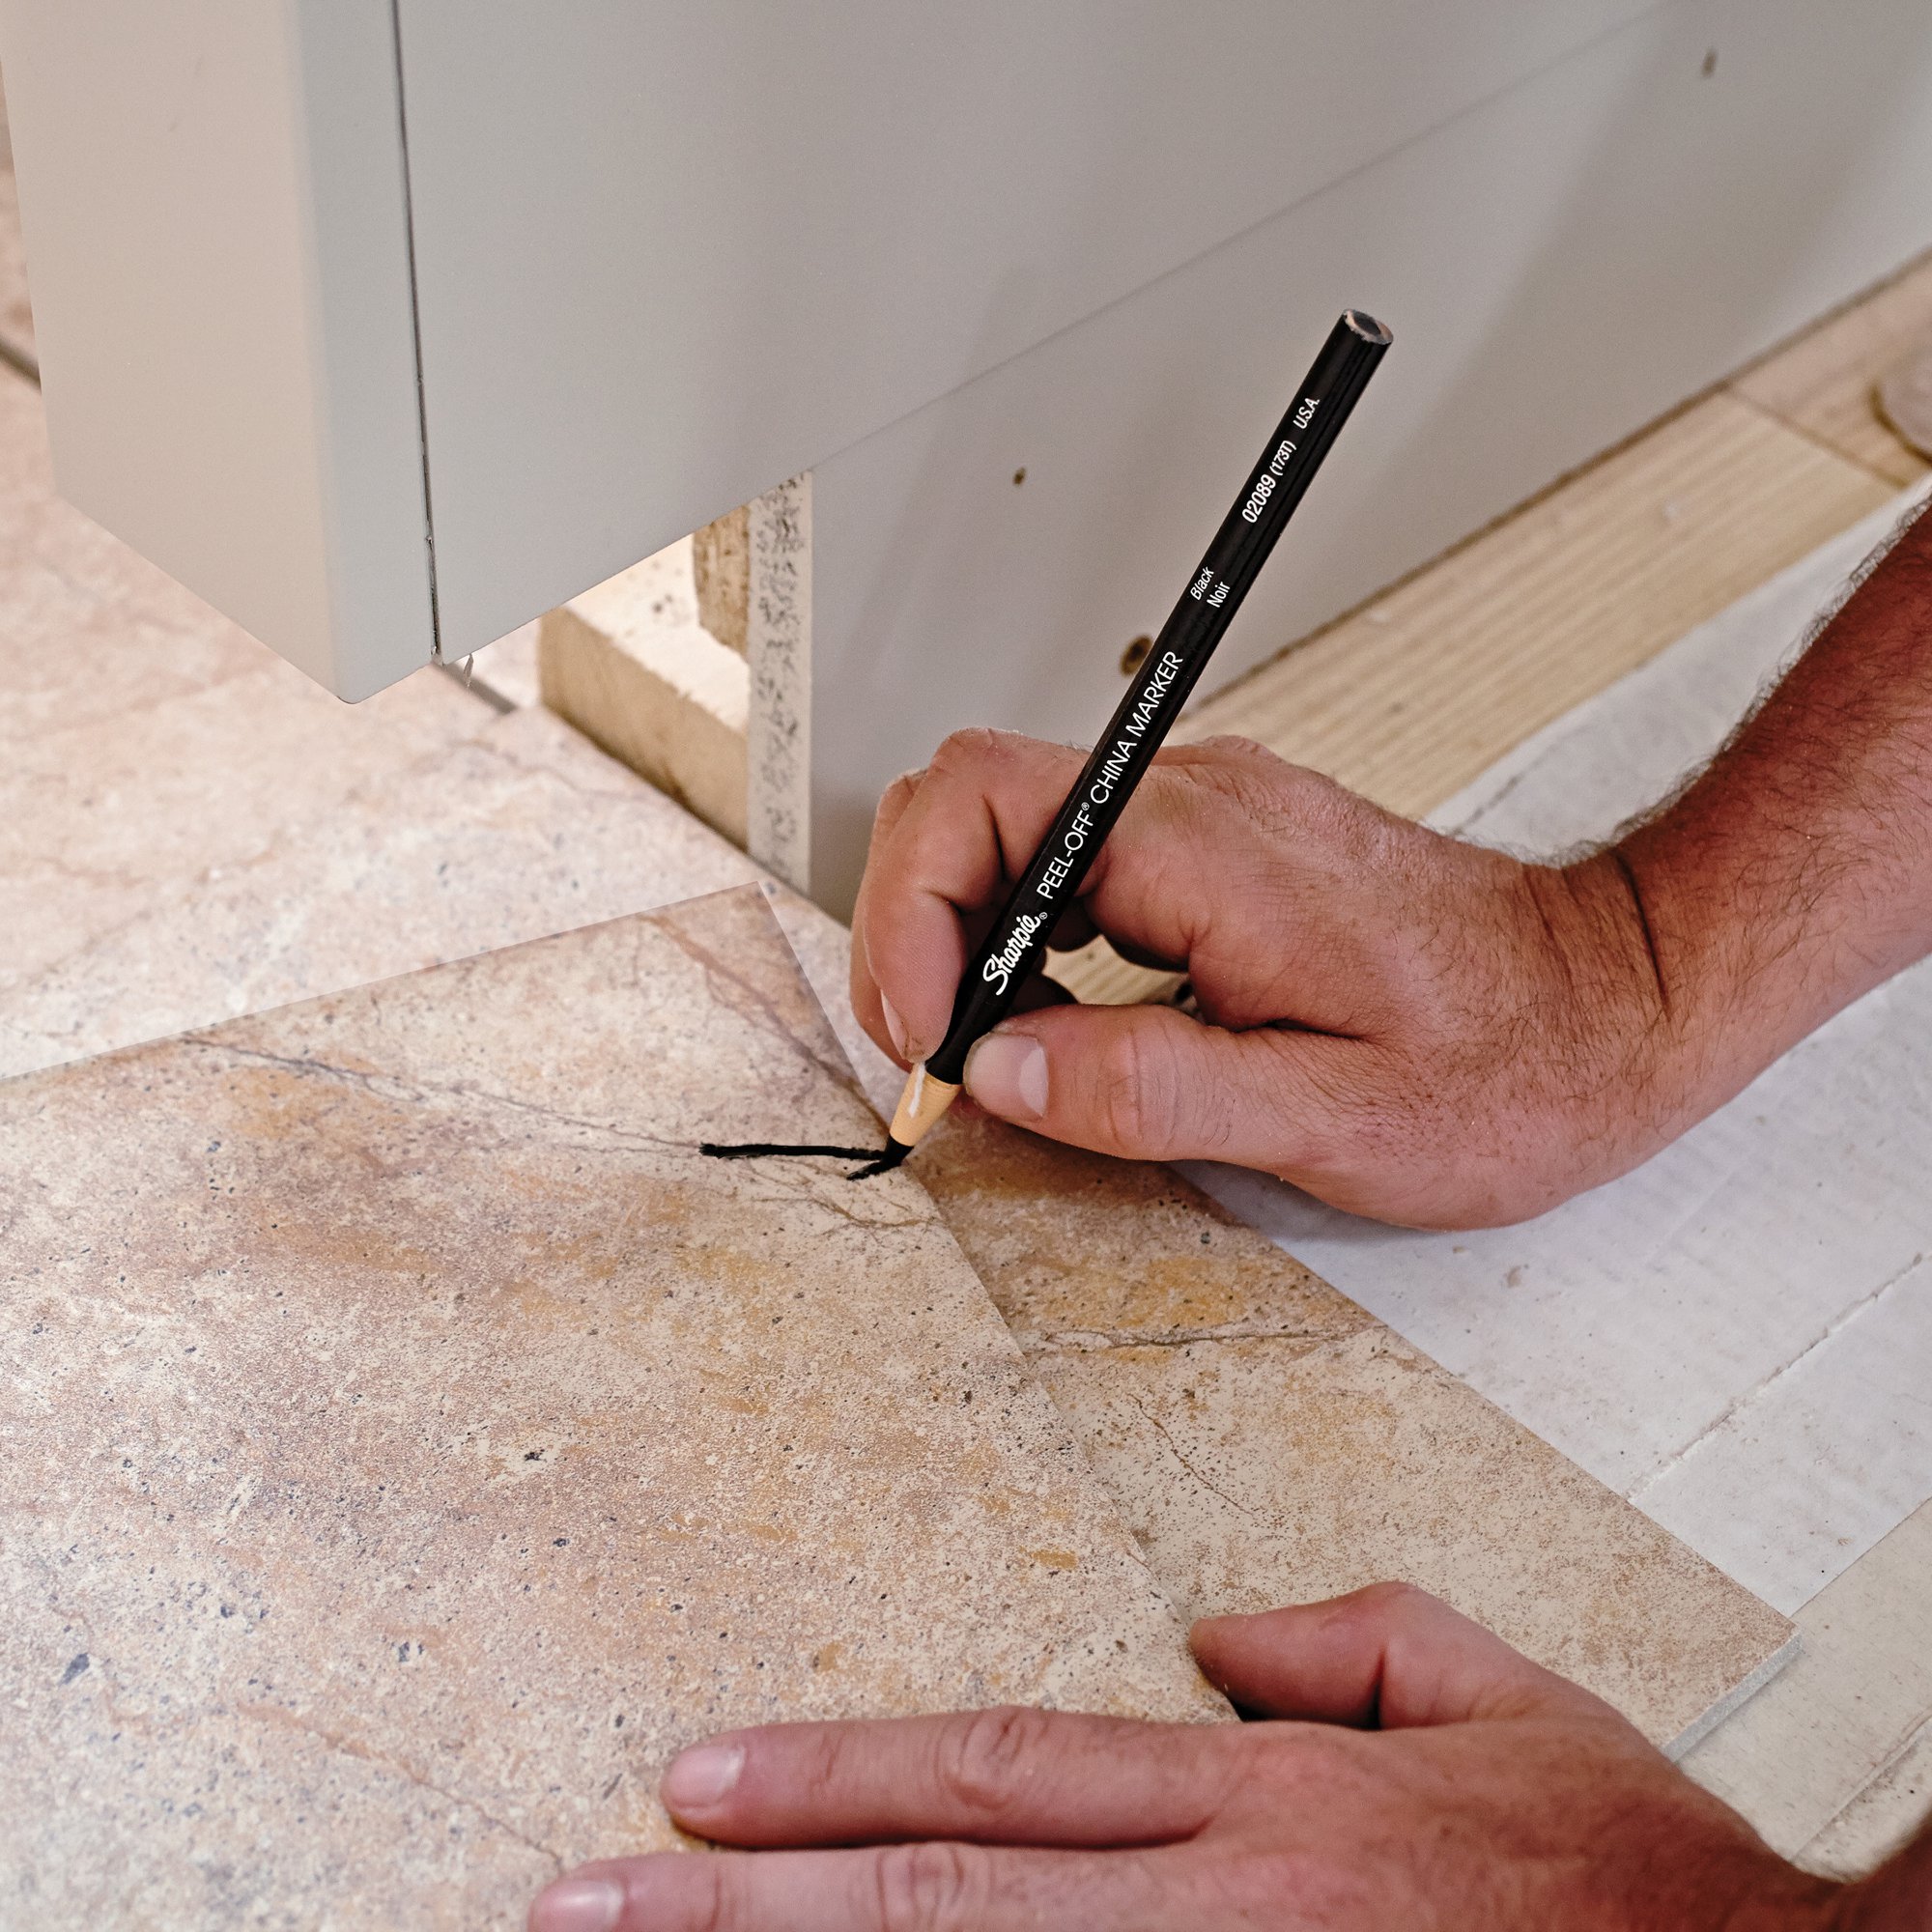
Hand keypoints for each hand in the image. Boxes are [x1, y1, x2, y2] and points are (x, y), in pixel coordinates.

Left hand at [528, 1582, 1854, 1931]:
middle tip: (574, 1905)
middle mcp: (1221, 1911)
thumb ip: (1348, 1632)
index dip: (832, 1778)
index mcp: (1265, 1801)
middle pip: (939, 1900)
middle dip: (739, 1907)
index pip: (999, 1771)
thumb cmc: (1626, 1870)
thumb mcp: (1500, 1691)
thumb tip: (1211, 1640)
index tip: (688, 1783)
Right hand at [849, 729, 1693, 1227]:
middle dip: (915, 926)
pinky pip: (1074, 856)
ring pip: (1009, 824)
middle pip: (967, 797)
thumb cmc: (1507, 1062)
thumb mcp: (1325, 1115)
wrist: (1617, 998)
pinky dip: (1026, 933)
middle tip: (941, 1054)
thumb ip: (1143, 1087)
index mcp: (1203, 849)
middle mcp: (1194, 799)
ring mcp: (1206, 811)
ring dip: (965, 934)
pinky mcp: (1219, 843)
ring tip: (998, 1051)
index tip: (926, 1042)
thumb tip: (996, 1065)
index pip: (975, 810)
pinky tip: (1059, 1018)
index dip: (908, 923)